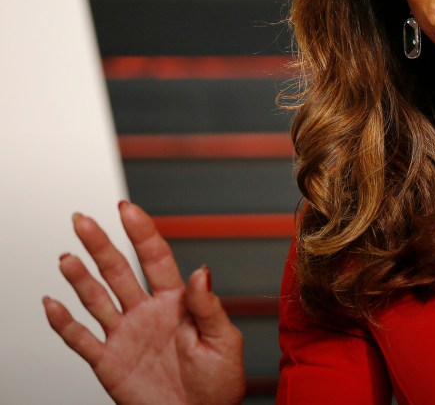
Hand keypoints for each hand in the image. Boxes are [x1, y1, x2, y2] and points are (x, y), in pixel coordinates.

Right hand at [43, 201, 245, 404]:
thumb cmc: (219, 383)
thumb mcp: (223, 340)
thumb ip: (208, 306)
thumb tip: (201, 271)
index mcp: (177, 302)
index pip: (156, 258)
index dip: (141, 232)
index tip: (126, 209)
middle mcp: (147, 312)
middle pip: (119, 271)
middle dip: (101, 245)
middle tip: (83, 220)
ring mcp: (125, 335)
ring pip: (97, 299)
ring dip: (80, 278)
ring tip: (68, 257)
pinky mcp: (109, 362)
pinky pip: (81, 339)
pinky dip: (63, 322)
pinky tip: (52, 303)